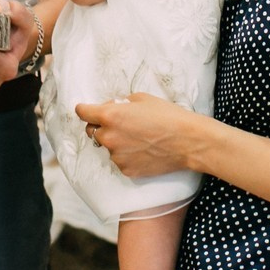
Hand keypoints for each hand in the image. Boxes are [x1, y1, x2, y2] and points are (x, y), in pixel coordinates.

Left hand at [74, 93, 196, 177]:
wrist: (187, 141)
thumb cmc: (167, 116)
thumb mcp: (141, 99)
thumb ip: (120, 103)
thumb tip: (111, 108)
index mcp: (110, 116)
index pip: (82, 112)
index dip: (84, 110)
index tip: (86, 110)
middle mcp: (109, 137)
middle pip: (92, 131)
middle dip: (101, 126)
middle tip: (120, 124)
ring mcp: (116, 156)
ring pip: (108, 147)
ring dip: (116, 142)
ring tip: (139, 138)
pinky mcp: (126, 170)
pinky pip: (119, 160)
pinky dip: (127, 155)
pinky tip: (143, 150)